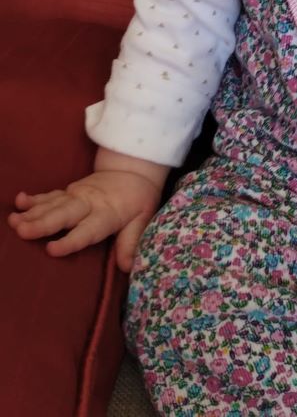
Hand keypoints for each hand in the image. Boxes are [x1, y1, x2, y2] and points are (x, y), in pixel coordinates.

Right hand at [8, 169, 161, 272]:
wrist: (133, 169)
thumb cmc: (138, 199)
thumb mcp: (143, 218)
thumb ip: (131, 241)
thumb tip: (128, 267)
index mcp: (107, 214)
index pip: (88, 230)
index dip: (70, 241)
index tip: (52, 250)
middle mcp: (88, 204)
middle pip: (64, 215)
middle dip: (42, 224)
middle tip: (22, 231)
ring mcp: (77, 195)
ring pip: (53, 205)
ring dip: (32, 213)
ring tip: (13, 222)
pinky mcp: (69, 191)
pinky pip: (50, 196)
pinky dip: (34, 199)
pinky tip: (19, 201)